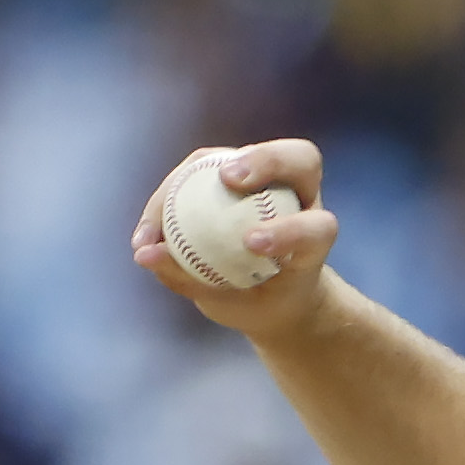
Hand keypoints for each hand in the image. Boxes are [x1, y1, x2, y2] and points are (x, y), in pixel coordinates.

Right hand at [131, 140, 340, 340]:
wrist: (274, 296)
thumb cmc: (267, 302)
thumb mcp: (240, 309)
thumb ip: (197, 282)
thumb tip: (145, 255)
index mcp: (317, 236)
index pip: (318, 226)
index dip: (290, 230)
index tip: (251, 244)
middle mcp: (300, 198)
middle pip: (298, 159)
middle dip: (265, 160)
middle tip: (228, 179)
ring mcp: (268, 181)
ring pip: (240, 155)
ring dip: (197, 171)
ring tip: (160, 215)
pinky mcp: (233, 175)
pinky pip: (199, 170)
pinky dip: (170, 195)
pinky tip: (147, 231)